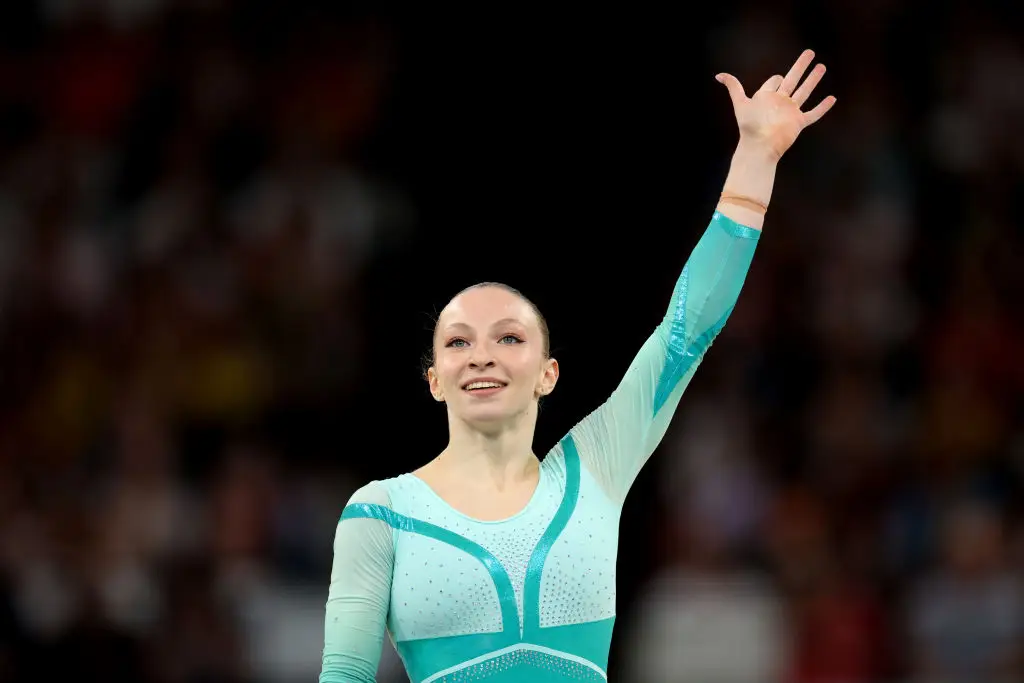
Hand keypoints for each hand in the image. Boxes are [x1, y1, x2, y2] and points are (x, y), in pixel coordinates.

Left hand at [716, 49, 835, 160]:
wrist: (759, 146)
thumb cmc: (749, 126)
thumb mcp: (740, 103)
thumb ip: (733, 87)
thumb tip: (718, 75)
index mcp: (767, 97)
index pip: (774, 82)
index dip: (776, 78)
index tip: (778, 78)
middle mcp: (780, 102)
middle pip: (794, 79)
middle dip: (801, 66)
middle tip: (810, 53)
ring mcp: (790, 112)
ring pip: (805, 92)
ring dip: (813, 80)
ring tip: (822, 67)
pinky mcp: (799, 122)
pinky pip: (814, 113)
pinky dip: (823, 107)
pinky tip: (832, 98)